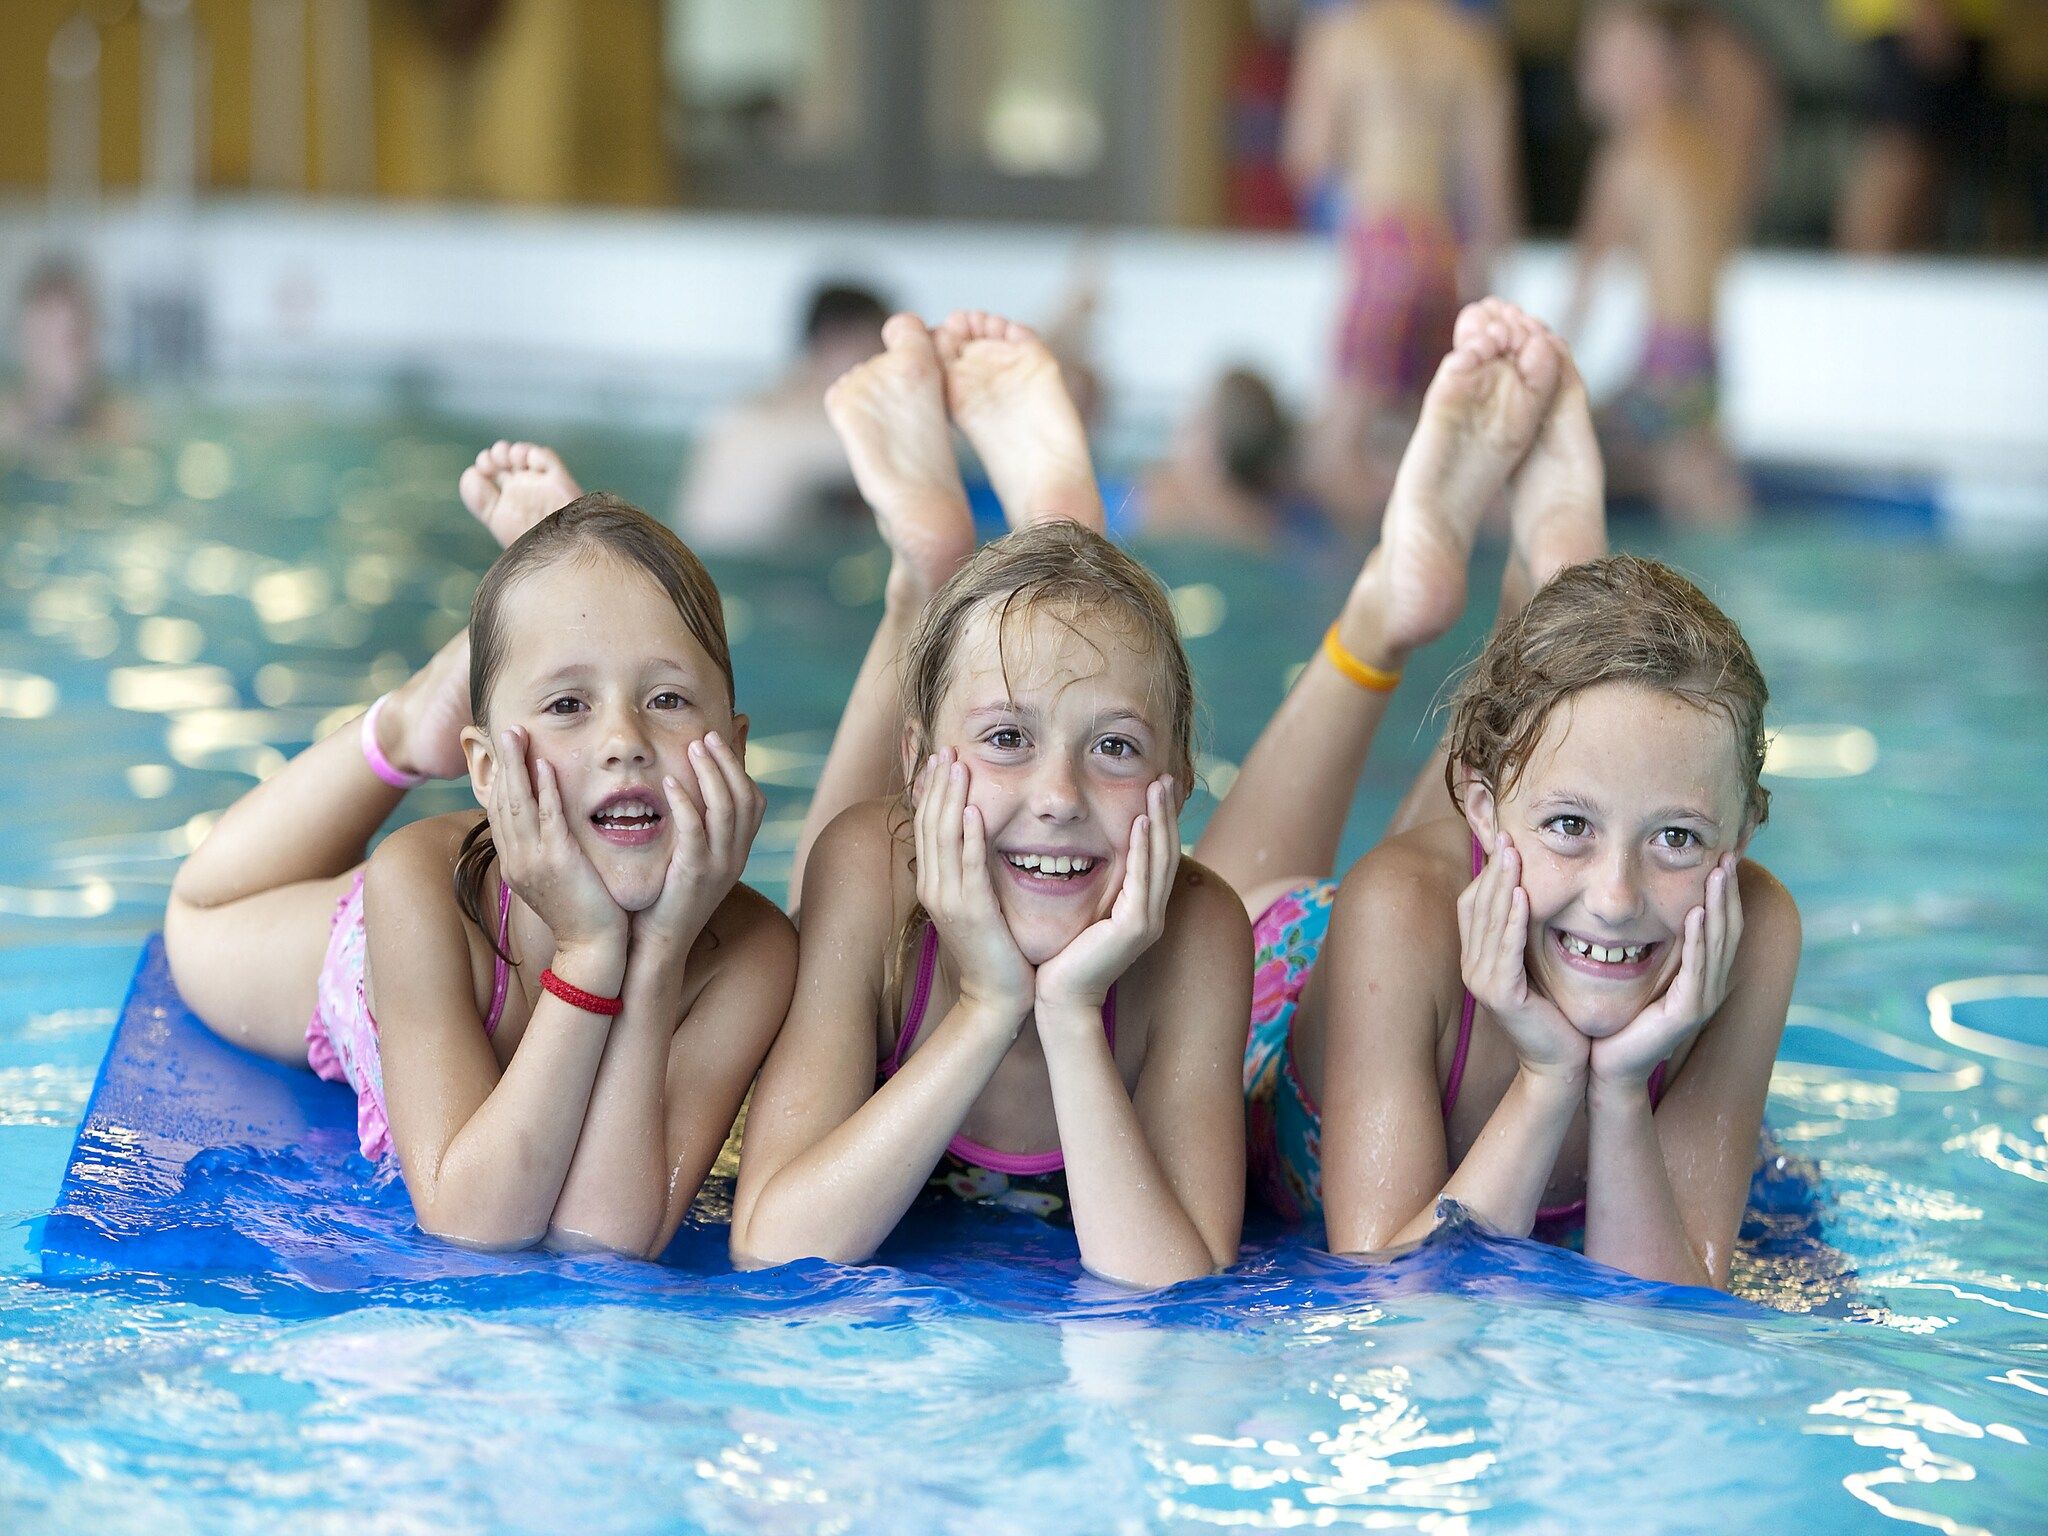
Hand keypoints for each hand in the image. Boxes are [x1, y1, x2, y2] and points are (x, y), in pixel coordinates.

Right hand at [487, 725, 624, 952]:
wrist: (592, 949)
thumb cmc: (583, 914)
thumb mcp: (556, 880)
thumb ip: (547, 853)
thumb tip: (549, 831)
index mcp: (515, 863)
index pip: (500, 812)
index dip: (501, 779)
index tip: (503, 752)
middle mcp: (517, 860)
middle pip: (503, 801)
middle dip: (504, 763)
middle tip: (506, 730)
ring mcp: (534, 861)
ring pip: (519, 803)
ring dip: (518, 765)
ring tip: (517, 734)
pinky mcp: (558, 862)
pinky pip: (549, 818)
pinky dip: (545, 790)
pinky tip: (544, 766)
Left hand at [631, 731, 764, 957]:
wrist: (660, 946)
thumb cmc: (666, 899)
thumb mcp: (690, 859)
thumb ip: (696, 826)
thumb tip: (690, 793)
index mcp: (738, 852)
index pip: (754, 801)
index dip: (741, 767)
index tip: (722, 737)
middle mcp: (736, 857)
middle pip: (745, 797)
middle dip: (728, 760)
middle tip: (706, 734)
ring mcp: (719, 866)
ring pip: (727, 808)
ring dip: (712, 772)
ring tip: (693, 747)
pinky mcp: (695, 874)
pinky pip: (696, 830)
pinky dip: (686, 802)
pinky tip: (671, 783)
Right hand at [913, 748, 1034, 1019]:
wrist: (997, 996)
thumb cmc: (994, 948)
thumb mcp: (977, 902)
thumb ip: (971, 871)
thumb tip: (976, 839)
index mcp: (934, 883)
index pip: (927, 826)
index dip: (931, 790)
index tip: (940, 758)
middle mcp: (934, 887)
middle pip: (930, 824)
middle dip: (938, 784)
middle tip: (946, 748)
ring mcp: (949, 899)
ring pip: (945, 838)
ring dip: (951, 798)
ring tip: (957, 765)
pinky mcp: (971, 912)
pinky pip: (969, 866)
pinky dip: (970, 836)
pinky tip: (975, 810)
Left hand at [1034, 777, 1177, 1016]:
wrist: (1061, 1000)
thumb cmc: (1063, 960)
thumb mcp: (1083, 916)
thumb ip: (1092, 891)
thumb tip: (1078, 858)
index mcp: (1141, 909)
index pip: (1156, 857)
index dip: (1159, 822)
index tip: (1155, 788)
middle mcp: (1151, 913)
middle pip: (1167, 852)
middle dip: (1166, 813)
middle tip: (1165, 778)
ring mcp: (1147, 920)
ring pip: (1161, 860)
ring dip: (1160, 821)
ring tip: (1157, 787)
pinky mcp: (1135, 928)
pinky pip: (1143, 880)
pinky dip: (1144, 848)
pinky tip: (1140, 822)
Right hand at [1457, 833, 1587, 1083]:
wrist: (1561, 1063)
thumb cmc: (1555, 1012)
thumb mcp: (1535, 964)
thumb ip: (1525, 933)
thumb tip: (1531, 890)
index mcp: (1477, 957)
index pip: (1474, 903)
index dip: (1487, 871)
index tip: (1504, 839)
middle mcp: (1472, 967)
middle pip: (1476, 905)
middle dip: (1493, 869)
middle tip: (1507, 836)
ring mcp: (1482, 981)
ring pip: (1489, 922)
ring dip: (1501, 885)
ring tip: (1513, 855)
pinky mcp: (1500, 995)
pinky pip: (1504, 949)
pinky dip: (1511, 920)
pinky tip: (1522, 896)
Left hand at [1591, 855, 1742, 1087]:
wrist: (1607, 1065)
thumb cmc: (1618, 1018)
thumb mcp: (1638, 972)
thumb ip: (1651, 945)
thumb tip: (1648, 906)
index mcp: (1701, 975)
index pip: (1720, 926)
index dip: (1724, 893)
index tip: (1723, 857)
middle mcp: (1709, 985)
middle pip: (1728, 929)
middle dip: (1728, 891)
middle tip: (1729, 855)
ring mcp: (1702, 1000)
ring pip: (1718, 945)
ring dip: (1719, 907)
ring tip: (1718, 875)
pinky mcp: (1687, 1013)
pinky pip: (1697, 969)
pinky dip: (1699, 941)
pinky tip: (1698, 914)